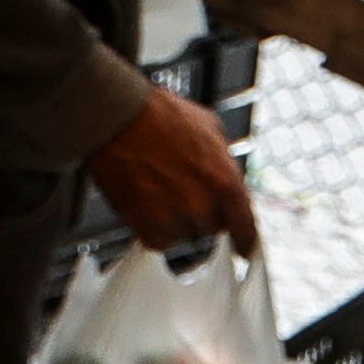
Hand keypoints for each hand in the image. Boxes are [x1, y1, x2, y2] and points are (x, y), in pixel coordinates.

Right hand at [87, 80, 258, 253]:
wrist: (117, 118)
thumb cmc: (158, 116)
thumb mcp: (208, 125)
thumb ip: (222, 157)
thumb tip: (224, 168)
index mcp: (225, 182)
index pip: (245, 226)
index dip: (245, 239)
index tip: (244, 247)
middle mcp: (202, 205)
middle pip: (211, 228)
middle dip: (201, 211)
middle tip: (182, 188)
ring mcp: (173, 218)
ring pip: (183, 234)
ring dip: (176, 219)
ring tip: (160, 189)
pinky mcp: (145, 226)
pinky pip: (158, 240)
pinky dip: (152, 227)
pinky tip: (146, 202)